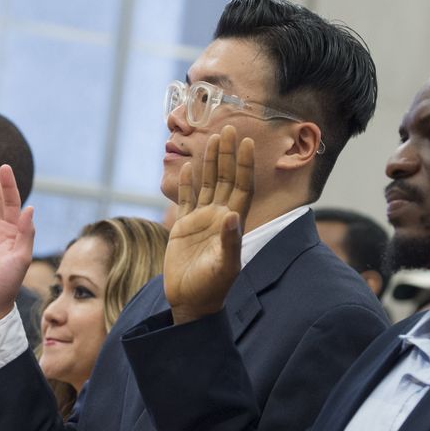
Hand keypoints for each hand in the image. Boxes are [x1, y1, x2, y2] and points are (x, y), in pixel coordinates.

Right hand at [164, 126, 254, 323]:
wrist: (190, 302)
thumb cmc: (211, 288)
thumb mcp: (224, 267)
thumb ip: (229, 242)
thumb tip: (232, 215)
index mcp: (231, 223)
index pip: (241, 187)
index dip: (244, 165)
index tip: (247, 142)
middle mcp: (218, 217)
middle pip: (226, 179)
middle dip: (228, 154)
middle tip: (229, 127)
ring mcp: (201, 221)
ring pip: (207, 184)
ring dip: (210, 162)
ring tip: (211, 139)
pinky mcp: (182, 228)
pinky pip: (186, 199)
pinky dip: (188, 183)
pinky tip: (189, 167)